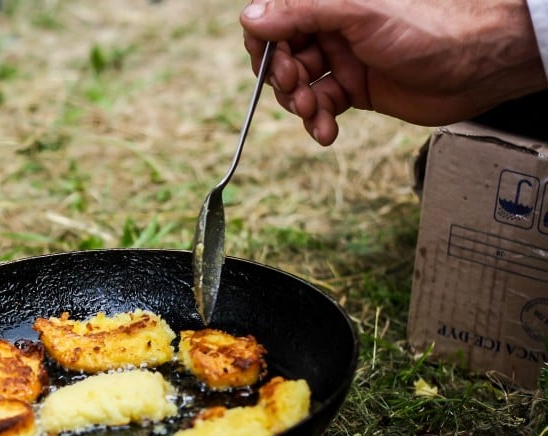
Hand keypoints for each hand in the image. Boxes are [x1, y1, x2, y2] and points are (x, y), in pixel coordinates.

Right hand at [240, 0, 547, 144]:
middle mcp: (333, 27)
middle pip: (284, 54)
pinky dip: (318, 122)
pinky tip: (325, 132)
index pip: (277, 17)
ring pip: (300, 85)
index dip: (265, 41)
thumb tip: (251, 18)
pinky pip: (322, 106)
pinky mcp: (356, 89)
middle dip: (283, 77)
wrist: (475, 64)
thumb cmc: (427, 28)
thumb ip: (301, 12)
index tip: (267, 61)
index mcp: (330, 2)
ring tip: (313, 114)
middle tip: (297, 89)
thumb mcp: (357, 14)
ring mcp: (344, 59)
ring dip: (299, 104)